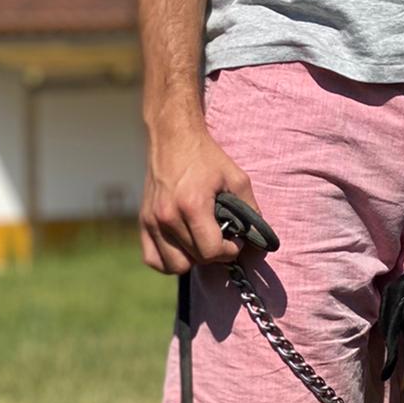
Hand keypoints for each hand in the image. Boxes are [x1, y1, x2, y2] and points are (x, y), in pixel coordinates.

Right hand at [139, 118, 262, 273]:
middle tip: (221, 237)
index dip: (229, 251)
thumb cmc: (206, 157)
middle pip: (195, 259)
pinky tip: (182, 247)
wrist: (173, 137)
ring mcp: (152, 220)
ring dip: (192, 259)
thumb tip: (260, 240)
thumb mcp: (237, 178)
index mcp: (192, 205)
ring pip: (174, 265)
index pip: (211, 251)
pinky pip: (153, 259)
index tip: (234, 239)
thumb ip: (251, 210)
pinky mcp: (143, 221)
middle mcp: (168, 216)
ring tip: (201, 241)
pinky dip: (168, 260)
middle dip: (214, 253)